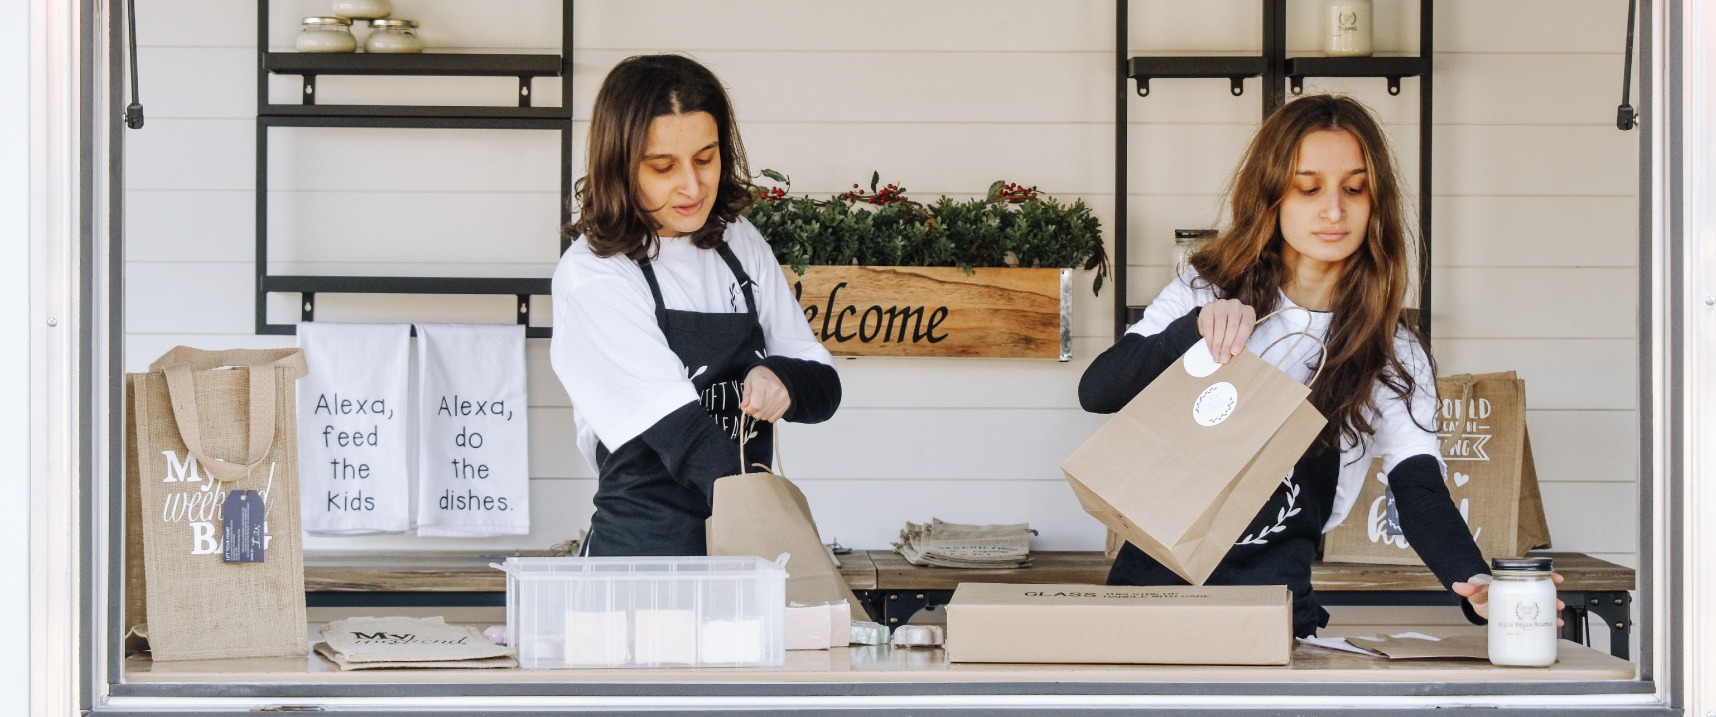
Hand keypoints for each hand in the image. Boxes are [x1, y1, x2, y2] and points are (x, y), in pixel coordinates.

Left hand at [740, 365, 790, 422]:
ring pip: (767, 417)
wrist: (776, 372)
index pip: (756, 406)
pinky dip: (769, 415)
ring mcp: (782, 398)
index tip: (746, 407)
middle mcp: (774, 391)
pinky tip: (768, 406)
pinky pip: (774, 418)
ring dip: (761, 414)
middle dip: (754, 412)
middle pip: (760, 413)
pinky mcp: (787, 403)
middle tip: (753, 404)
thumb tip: (745, 407)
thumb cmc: (760, 376)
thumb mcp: (748, 381)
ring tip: (761, 404)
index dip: (748, 410)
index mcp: (763, 383)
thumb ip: (746, 395)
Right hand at [1197, 299, 1256, 363]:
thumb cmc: (1233, 327)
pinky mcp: (1209, 308)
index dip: (1240, 340)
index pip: (1246, 326)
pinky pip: (1209, 326)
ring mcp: (1221, 305)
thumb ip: (1239, 340)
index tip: (1234, 353)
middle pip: (1232, 327)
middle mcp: (1236, 305)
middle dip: (1226, 346)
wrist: (1218, 315)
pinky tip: (1211, 349)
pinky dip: (1209, 340)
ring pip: (1219, 328)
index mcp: (1248, 312)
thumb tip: (1232, 355)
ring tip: (1216, 357)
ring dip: (1217, 345)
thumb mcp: (1240, 332)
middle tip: (1223, 359)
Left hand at [1452, 572, 1566, 625]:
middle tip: (1558, 604)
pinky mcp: (1521, 614)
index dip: (1547, 575)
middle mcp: (1521, 590)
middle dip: (1553, 597)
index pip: (1533, 575)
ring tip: (1557, 619)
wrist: (1478, 600)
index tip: (1556, 578)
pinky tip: (1553, 626)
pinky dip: (1546, 621)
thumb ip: (1467, 587)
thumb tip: (1457, 585)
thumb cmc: (1480, 592)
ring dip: (1552, 610)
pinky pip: (1536, 616)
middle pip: (1541, 591)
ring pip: (1542, 604)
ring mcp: (1523, 602)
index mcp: (1513, 581)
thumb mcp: (1475, 588)